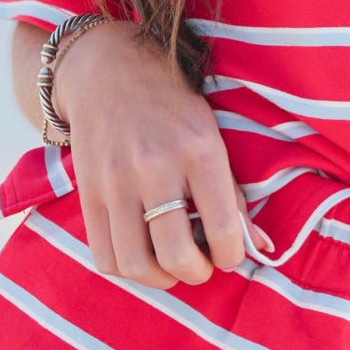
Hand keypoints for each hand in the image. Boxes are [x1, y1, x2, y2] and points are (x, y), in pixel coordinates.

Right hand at [51, 19, 273, 289]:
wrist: (108, 70)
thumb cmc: (173, 107)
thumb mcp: (213, 135)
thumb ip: (235, 194)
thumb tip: (261, 247)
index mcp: (200, 150)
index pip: (223, 228)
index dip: (232, 256)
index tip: (229, 253)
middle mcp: (156, 167)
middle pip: (176, 255)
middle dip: (196, 273)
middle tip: (201, 263)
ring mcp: (116, 182)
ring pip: (136, 264)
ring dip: (160, 278)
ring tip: (171, 264)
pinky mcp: (88, 193)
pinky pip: (104, 256)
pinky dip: (126, 268)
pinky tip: (141, 252)